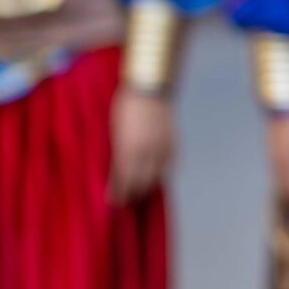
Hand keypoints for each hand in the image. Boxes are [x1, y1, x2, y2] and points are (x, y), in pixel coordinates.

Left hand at [108, 88, 174, 204]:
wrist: (150, 87)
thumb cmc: (125, 106)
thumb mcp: (116, 131)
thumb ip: (118, 152)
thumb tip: (117, 171)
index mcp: (128, 149)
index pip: (124, 180)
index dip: (119, 193)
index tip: (114, 201)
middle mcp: (146, 152)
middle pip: (142, 182)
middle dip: (134, 193)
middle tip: (127, 200)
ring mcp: (162, 147)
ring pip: (157, 176)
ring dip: (148, 185)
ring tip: (141, 190)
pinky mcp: (173, 142)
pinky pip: (169, 165)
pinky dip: (162, 172)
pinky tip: (157, 174)